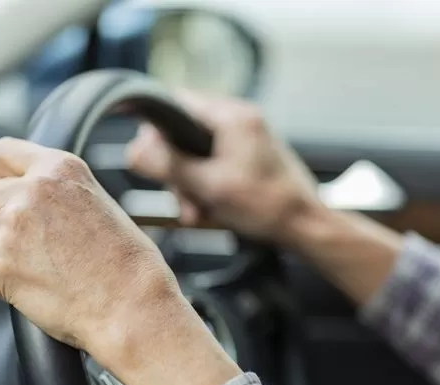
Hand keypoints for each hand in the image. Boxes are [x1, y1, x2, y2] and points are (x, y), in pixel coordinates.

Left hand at [0, 137, 240, 384]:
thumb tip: (28, 200)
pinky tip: (27, 289)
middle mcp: (34, 188)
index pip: (2, 152)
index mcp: (62, 168)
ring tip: (36, 272)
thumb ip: (60, 194)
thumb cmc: (128, 268)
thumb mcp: (99, 205)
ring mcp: (14, 223)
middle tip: (18, 244)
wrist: (131, 306)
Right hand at [126, 91, 319, 245]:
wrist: (306, 226)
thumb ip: (169, 166)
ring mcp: (244, 138)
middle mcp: (239, 120)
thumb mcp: (209, 186)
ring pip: (196, 154)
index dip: (156, 129)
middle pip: (183, 133)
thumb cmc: (268, 205)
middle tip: (181, 197)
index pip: (176, 102)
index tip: (148, 155)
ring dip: (190, 185)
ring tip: (197, 212)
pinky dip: (206, 187)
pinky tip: (208, 210)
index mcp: (232, 116)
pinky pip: (213, 165)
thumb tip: (133, 150)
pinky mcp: (247, 157)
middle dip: (177, 170)